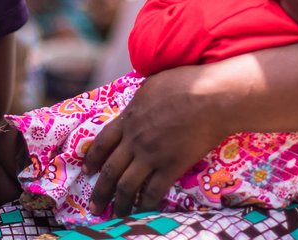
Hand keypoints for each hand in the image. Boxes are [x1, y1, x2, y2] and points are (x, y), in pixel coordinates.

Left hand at [83, 66, 230, 215]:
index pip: (102, 143)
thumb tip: (135, 104)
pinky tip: (144, 210)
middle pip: (110, 170)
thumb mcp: (151, 84)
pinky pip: (154, 192)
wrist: (210, 97)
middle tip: (95, 206)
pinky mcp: (171, 167)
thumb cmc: (184, 83)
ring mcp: (152, 155)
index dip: (92, 159)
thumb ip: (138, 100)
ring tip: (117, 214)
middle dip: (100, 191)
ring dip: (120, 203)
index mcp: (128, 118)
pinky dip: (147, 204)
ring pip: (127, 186)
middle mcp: (135, 140)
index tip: (87, 170)